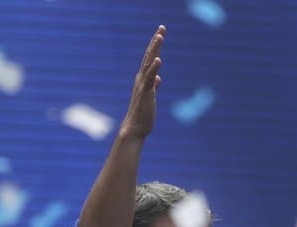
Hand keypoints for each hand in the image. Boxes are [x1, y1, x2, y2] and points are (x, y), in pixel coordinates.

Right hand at [120, 25, 165, 139]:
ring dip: (154, 50)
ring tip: (159, 36)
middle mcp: (141, 80)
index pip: (149, 60)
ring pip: (149, 64)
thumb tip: (157, 79)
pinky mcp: (145, 94)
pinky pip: (149, 79)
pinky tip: (158, 59)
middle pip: (149, 57)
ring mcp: (143, 86)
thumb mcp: (150, 98)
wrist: (134, 130)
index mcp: (143, 81)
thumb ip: (153, 87)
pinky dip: (153, 68)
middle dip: (155, 42)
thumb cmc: (142, 116)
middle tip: (161, 27)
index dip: (155, 46)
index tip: (160, 33)